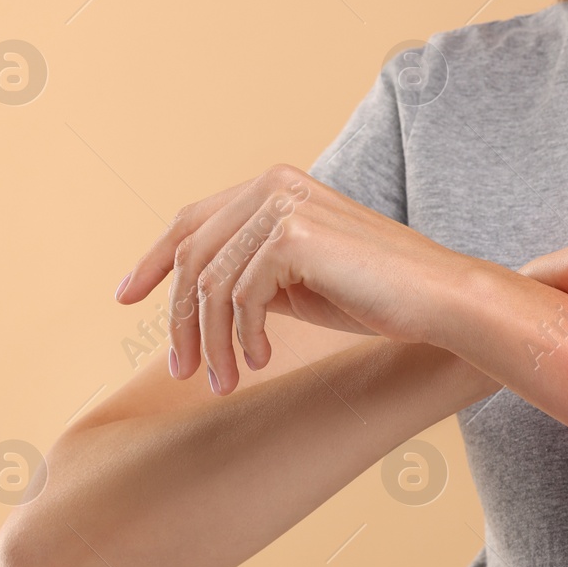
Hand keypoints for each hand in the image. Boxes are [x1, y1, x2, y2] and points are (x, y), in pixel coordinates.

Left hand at [115, 164, 478, 392]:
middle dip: (180, 319)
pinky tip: (259, 362)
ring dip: (210, 341)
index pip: (192, 221)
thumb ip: (252, 277)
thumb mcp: (300, 283)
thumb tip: (199, 302)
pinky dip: (241, 337)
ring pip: (212, 282)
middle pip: (193, 255)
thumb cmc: (380, 296)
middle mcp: (273, 186)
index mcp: (275, 187)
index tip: (127, 297)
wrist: (440, 299)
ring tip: (221, 381)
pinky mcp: (292, 234)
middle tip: (181, 371)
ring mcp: (282, 205)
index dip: (154, 260)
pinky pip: (241, 297)